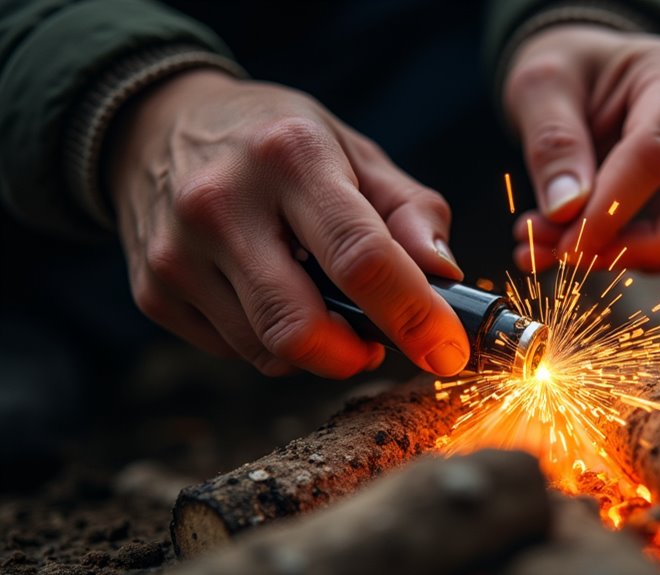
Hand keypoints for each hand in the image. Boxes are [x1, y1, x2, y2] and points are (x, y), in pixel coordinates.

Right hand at [106, 69, 469, 377]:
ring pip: (267, 351)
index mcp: (290, 155)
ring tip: (324, 305)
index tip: (446, 352)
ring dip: (316, 349)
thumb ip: (410, 211)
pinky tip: (271, 295)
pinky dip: (269, 341)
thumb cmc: (277, 142)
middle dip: (355, 356)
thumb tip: (444, 275)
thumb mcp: (354, 151)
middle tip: (379, 343)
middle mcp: (222, 203)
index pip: (360, 256)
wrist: (158, 125)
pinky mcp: (152, 290)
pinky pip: (234, 350)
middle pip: (300, 325)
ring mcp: (176, 252)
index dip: (412, 315)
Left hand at [503, 25, 659, 278]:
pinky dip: (648, 267)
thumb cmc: (567, 74)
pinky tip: (589, 254)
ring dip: (647, 263)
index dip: (610, 210)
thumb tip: (566, 211)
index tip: (568, 245)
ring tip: (568, 251)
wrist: (582, 78)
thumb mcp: (540, 86)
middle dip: (649, 248)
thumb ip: (552, 143)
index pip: (656, 155)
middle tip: (577, 256)